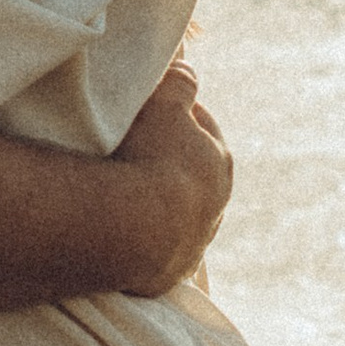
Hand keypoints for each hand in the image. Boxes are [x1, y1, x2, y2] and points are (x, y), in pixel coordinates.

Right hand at [110, 60, 231, 290]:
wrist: (129, 228)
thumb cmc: (147, 157)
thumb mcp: (162, 102)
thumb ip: (178, 83)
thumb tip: (189, 68)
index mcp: (218, 163)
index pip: (202, 131)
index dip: (178, 118)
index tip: (154, 113)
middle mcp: (214, 208)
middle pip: (193, 179)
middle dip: (171, 166)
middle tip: (136, 155)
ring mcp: (192, 246)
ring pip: (179, 220)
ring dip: (158, 209)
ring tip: (125, 200)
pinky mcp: (167, 277)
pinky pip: (158, 256)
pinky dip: (145, 245)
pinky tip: (127, 238)